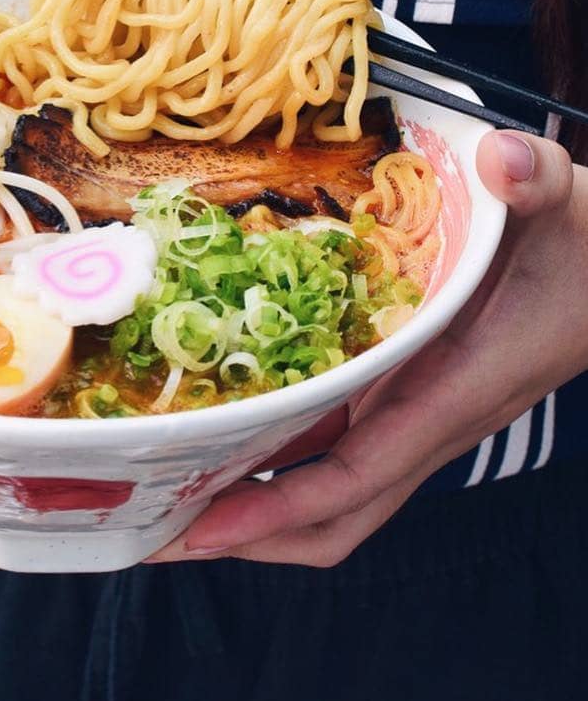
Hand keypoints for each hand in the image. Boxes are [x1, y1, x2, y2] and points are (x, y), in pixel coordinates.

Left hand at [149, 131, 587, 566]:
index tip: (202, 524)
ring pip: (330, 491)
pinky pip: (334, 447)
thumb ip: (538, 181)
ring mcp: (413, 413)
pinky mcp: (405, 394)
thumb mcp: (566, 203)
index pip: (358, 475)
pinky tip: (223, 431)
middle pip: (334, 516)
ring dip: (254, 505)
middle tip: (154, 531)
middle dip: (248, 536)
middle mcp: (427, 420)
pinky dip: (277, 456)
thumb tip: (506, 163)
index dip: (278, 508)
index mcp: (455, 391)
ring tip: (166, 496)